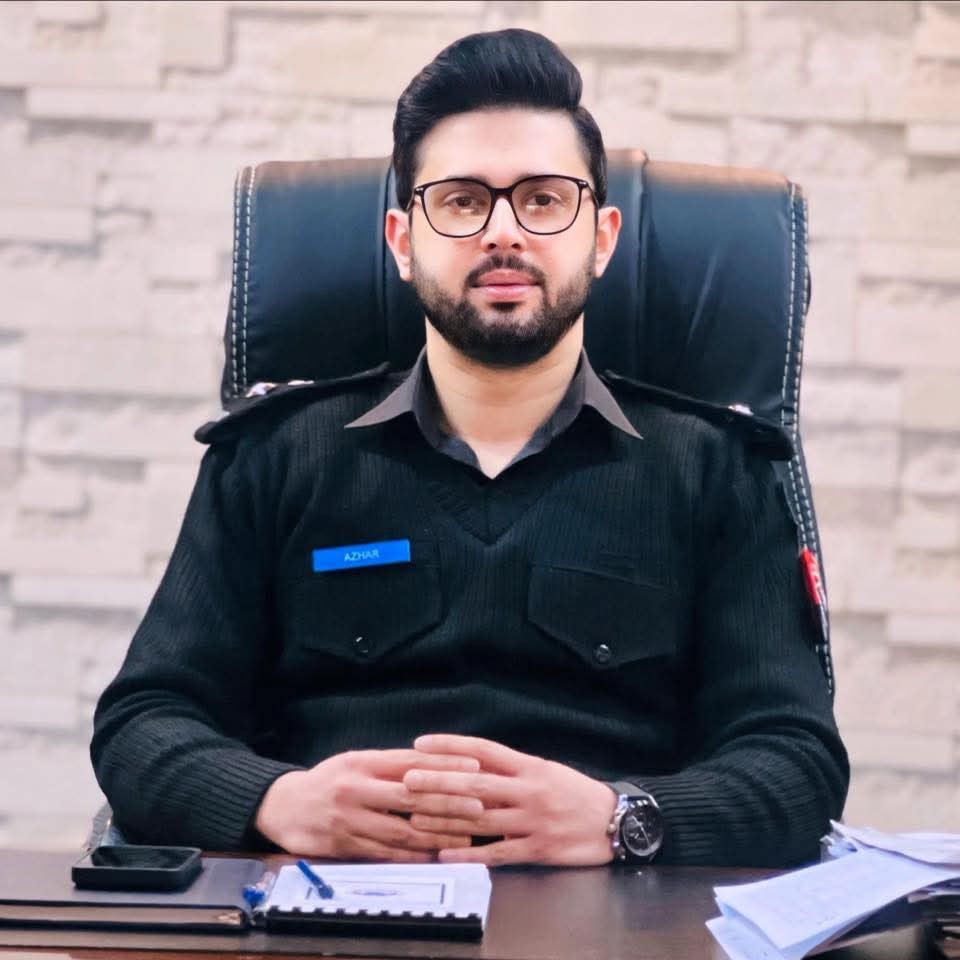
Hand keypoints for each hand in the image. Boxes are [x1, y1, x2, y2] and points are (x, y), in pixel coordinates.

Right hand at [254, 749, 485, 860]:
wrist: (283, 805)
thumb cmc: (329, 780)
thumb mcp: (356, 762)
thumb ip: (390, 765)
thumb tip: (434, 764)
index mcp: (363, 762)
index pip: (411, 761)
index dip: (445, 765)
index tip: (474, 767)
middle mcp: (357, 788)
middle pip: (410, 796)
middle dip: (448, 802)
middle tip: (479, 807)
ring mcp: (349, 819)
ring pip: (400, 830)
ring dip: (435, 835)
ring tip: (464, 838)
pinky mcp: (343, 846)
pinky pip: (383, 853)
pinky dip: (411, 856)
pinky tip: (433, 856)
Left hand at [404, 735, 617, 866]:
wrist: (615, 821)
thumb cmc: (576, 793)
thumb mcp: (545, 769)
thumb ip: (511, 768)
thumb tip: (471, 763)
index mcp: (528, 766)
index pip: (482, 750)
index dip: (450, 746)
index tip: (421, 744)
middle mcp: (528, 790)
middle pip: (475, 784)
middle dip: (437, 782)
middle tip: (407, 779)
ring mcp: (532, 820)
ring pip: (480, 819)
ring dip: (445, 819)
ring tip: (415, 817)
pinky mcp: (538, 849)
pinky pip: (498, 853)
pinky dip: (469, 854)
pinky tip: (445, 853)